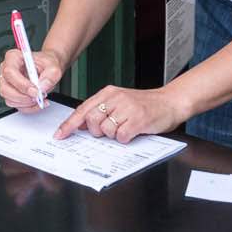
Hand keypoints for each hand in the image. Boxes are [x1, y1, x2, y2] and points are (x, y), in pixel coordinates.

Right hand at [0, 47, 64, 110]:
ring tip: (40, 98)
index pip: (10, 72)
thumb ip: (49, 76)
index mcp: (13, 58)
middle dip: (23, 97)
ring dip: (26, 103)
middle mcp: (6, 70)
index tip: (35, 90)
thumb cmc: (46, 64)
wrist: (47, 68)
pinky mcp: (11, 94)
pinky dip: (28, 107)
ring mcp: (7, 83)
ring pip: (9, 99)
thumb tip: (41, 87)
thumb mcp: (53, 67)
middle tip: (38, 96)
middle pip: (6, 89)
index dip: (22, 84)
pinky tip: (37, 102)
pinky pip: (15, 105)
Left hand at [56, 84, 186, 144]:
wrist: (171, 101)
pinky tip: (134, 131)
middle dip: (97, 131)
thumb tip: (80, 124)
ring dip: (114, 134)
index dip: (69, 124)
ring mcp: (127, 108)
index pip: (82, 109)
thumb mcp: (120, 101)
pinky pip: (121, 136)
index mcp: (109, 93)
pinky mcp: (138, 120)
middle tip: (112, 127)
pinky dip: (125, 138)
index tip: (60, 135)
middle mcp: (116, 98)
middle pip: (91, 121)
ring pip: (106, 130)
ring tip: (126, 126)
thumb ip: (101, 110)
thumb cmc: (145, 104)